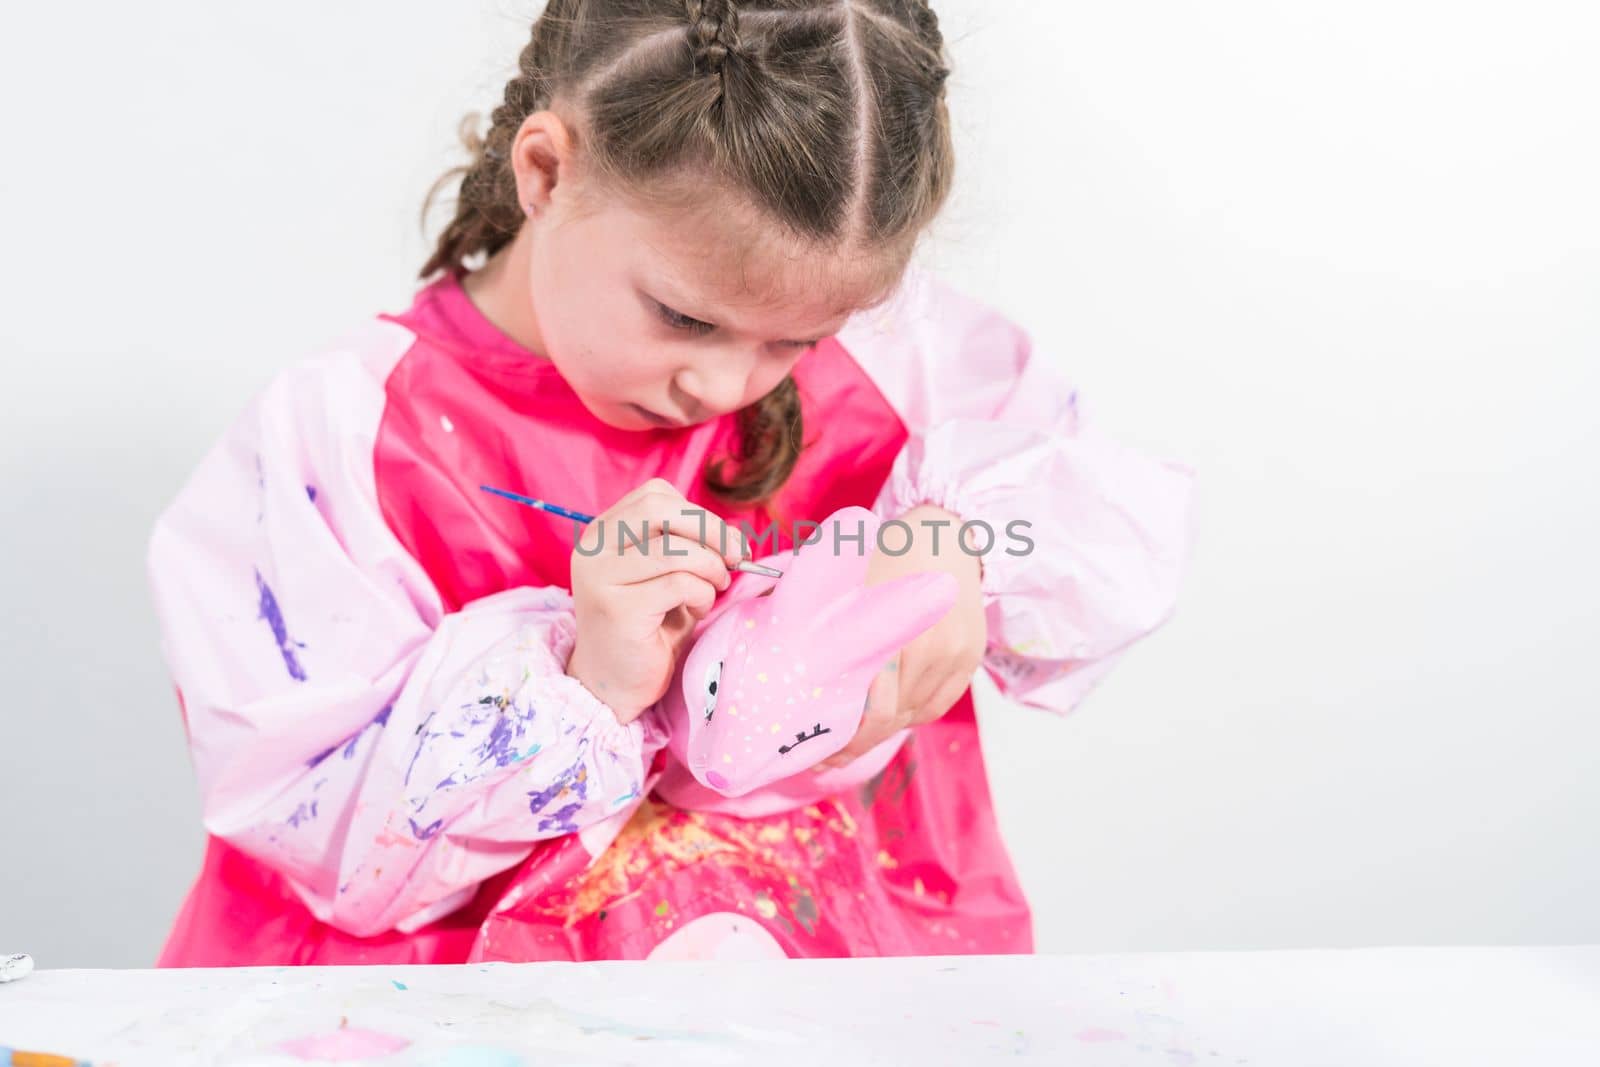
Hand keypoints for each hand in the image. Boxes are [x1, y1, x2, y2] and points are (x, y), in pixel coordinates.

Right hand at [566, 479, 750, 722]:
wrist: (613, 685)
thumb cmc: (648, 628)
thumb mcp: (666, 577)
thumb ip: (687, 548)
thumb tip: (736, 540)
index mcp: (603, 533)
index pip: (655, 495)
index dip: (698, 514)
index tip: (726, 543)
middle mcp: (593, 548)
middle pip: (659, 508)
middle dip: (710, 530)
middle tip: (736, 557)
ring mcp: (600, 577)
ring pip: (674, 549)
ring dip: (710, 568)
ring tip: (714, 589)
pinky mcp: (616, 609)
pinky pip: (678, 584)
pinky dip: (701, 595)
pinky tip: (696, 612)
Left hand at [819, 504, 985, 768]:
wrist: (946, 532)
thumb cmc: (884, 553)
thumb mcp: (845, 583)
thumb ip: (825, 630)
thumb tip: (785, 680)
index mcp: (896, 634)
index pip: (877, 713)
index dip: (847, 742)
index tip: (818, 754)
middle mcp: (932, 650)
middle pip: (895, 720)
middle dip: (859, 744)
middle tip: (827, 755)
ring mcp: (957, 656)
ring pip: (917, 716)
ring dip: (886, 729)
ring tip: (856, 734)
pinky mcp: (971, 658)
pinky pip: (938, 704)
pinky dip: (914, 714)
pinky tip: (892, 713)